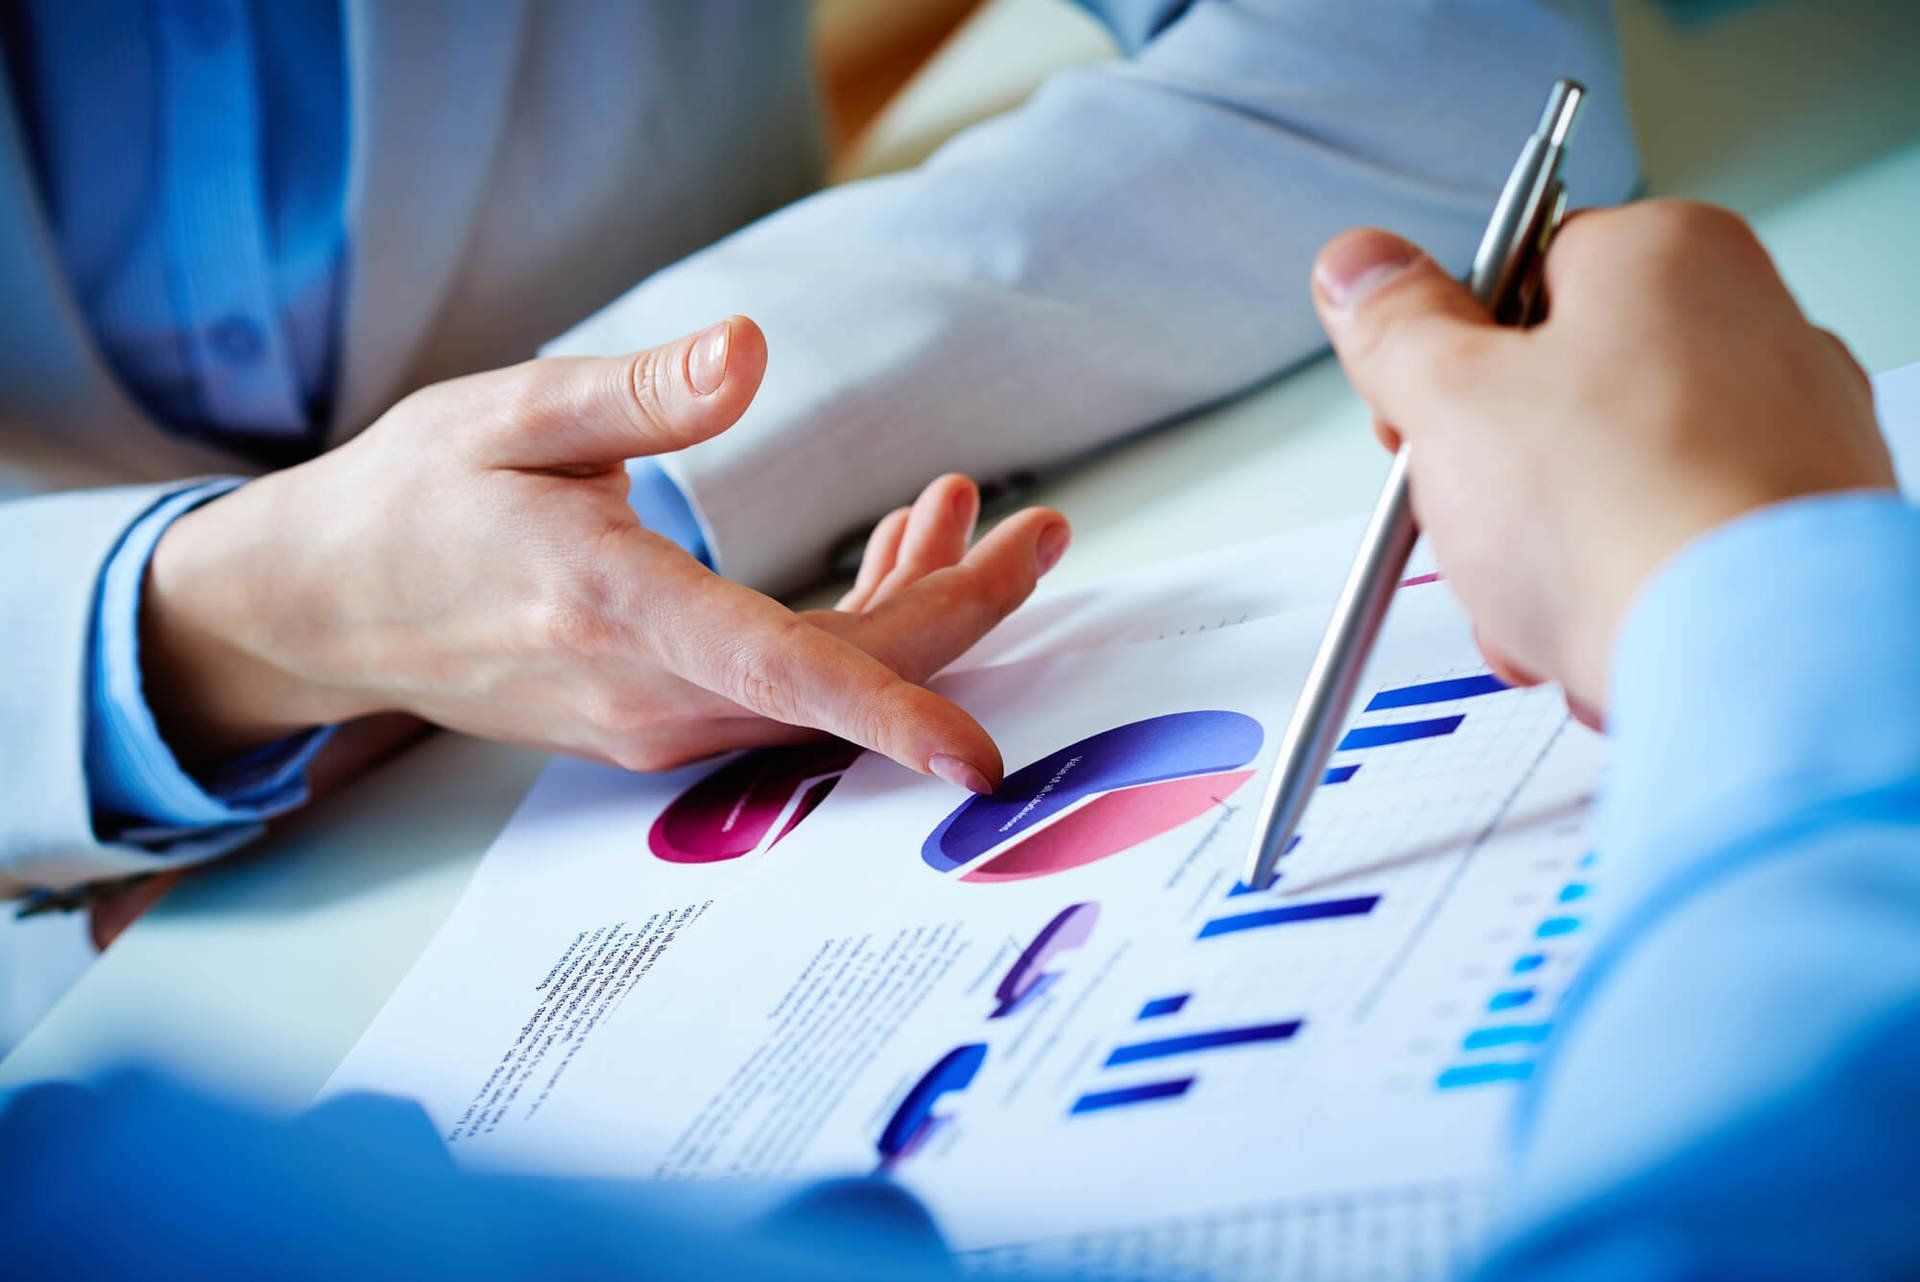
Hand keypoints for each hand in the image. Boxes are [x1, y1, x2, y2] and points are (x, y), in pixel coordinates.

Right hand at [142, 317, 1070, 790]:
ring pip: (822, 690)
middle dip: (962, 609)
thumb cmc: (412, 501)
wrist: (325, 607)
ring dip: (911, 607)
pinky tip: (886, 554)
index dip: (894, 708)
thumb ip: (638, 392)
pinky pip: (785, 693)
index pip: (782, 669)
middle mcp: (645, 694)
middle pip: (842, 679)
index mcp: (613, 608)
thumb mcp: (509, 413)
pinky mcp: (656, 723)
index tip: (980, 758)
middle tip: (1046, 529)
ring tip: (958, 510)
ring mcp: (651, 724)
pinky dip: (852, 632)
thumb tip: (750, 350)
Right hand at [1309, 201, 1893, 712]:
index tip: (1423, 421)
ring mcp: (1792, 431)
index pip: (1516, 276)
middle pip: (1561, 392)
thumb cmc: (1623, 518)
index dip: (1447, 360)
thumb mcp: (1450, 399)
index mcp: (1668, 256)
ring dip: (1549, 555)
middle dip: (1495, 481)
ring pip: (1614, 484)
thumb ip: (1394, 326)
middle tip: (1475, 522)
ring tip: (1537, 604)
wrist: (1752, 661)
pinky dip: (1625, 593)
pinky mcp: (1803, 532)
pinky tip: (1601, 635)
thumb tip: (1360, 266)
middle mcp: (1752, 324)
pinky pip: (1675, 549)